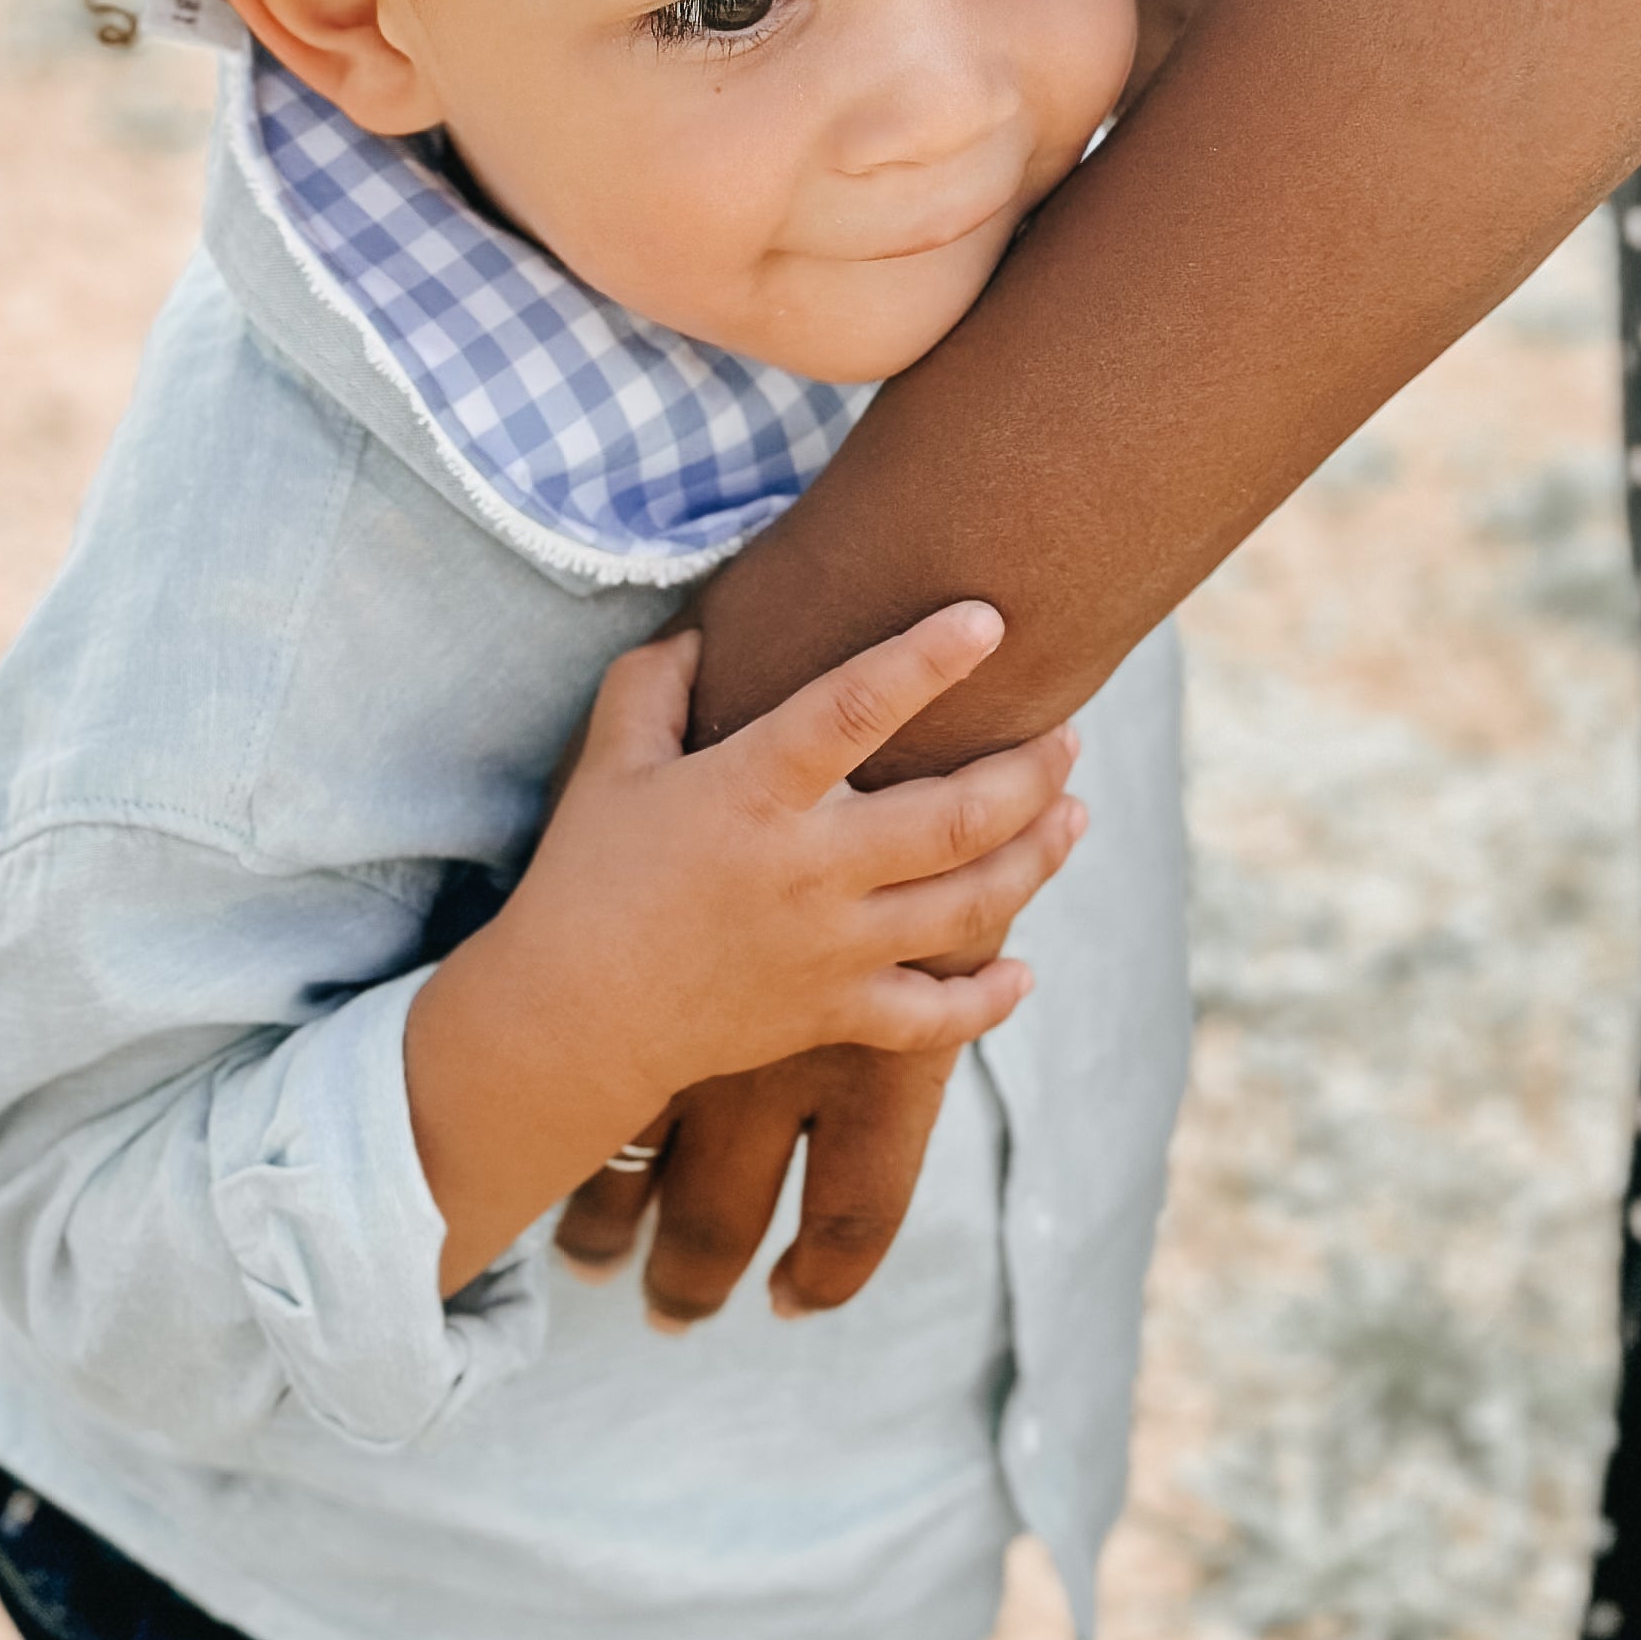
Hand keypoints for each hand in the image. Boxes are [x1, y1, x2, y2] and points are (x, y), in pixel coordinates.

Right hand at [406, 603, 1084, 1295]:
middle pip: (953, 819)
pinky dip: (987, 999)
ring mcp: (829, 950)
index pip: (853, 709)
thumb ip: (655, 683)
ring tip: (1075, 814)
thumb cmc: (585, 877)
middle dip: (1027, 772)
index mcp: (752, 792)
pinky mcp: (832, 1015)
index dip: (926, 660)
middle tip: (1070, 734)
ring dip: (1036, 858)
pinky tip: (1021, 970)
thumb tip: (707, 630)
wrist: (565, 1022)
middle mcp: (807, 870)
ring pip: (967, 907)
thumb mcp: (608, 763)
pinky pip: (932, 1018)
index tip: (990, 617)